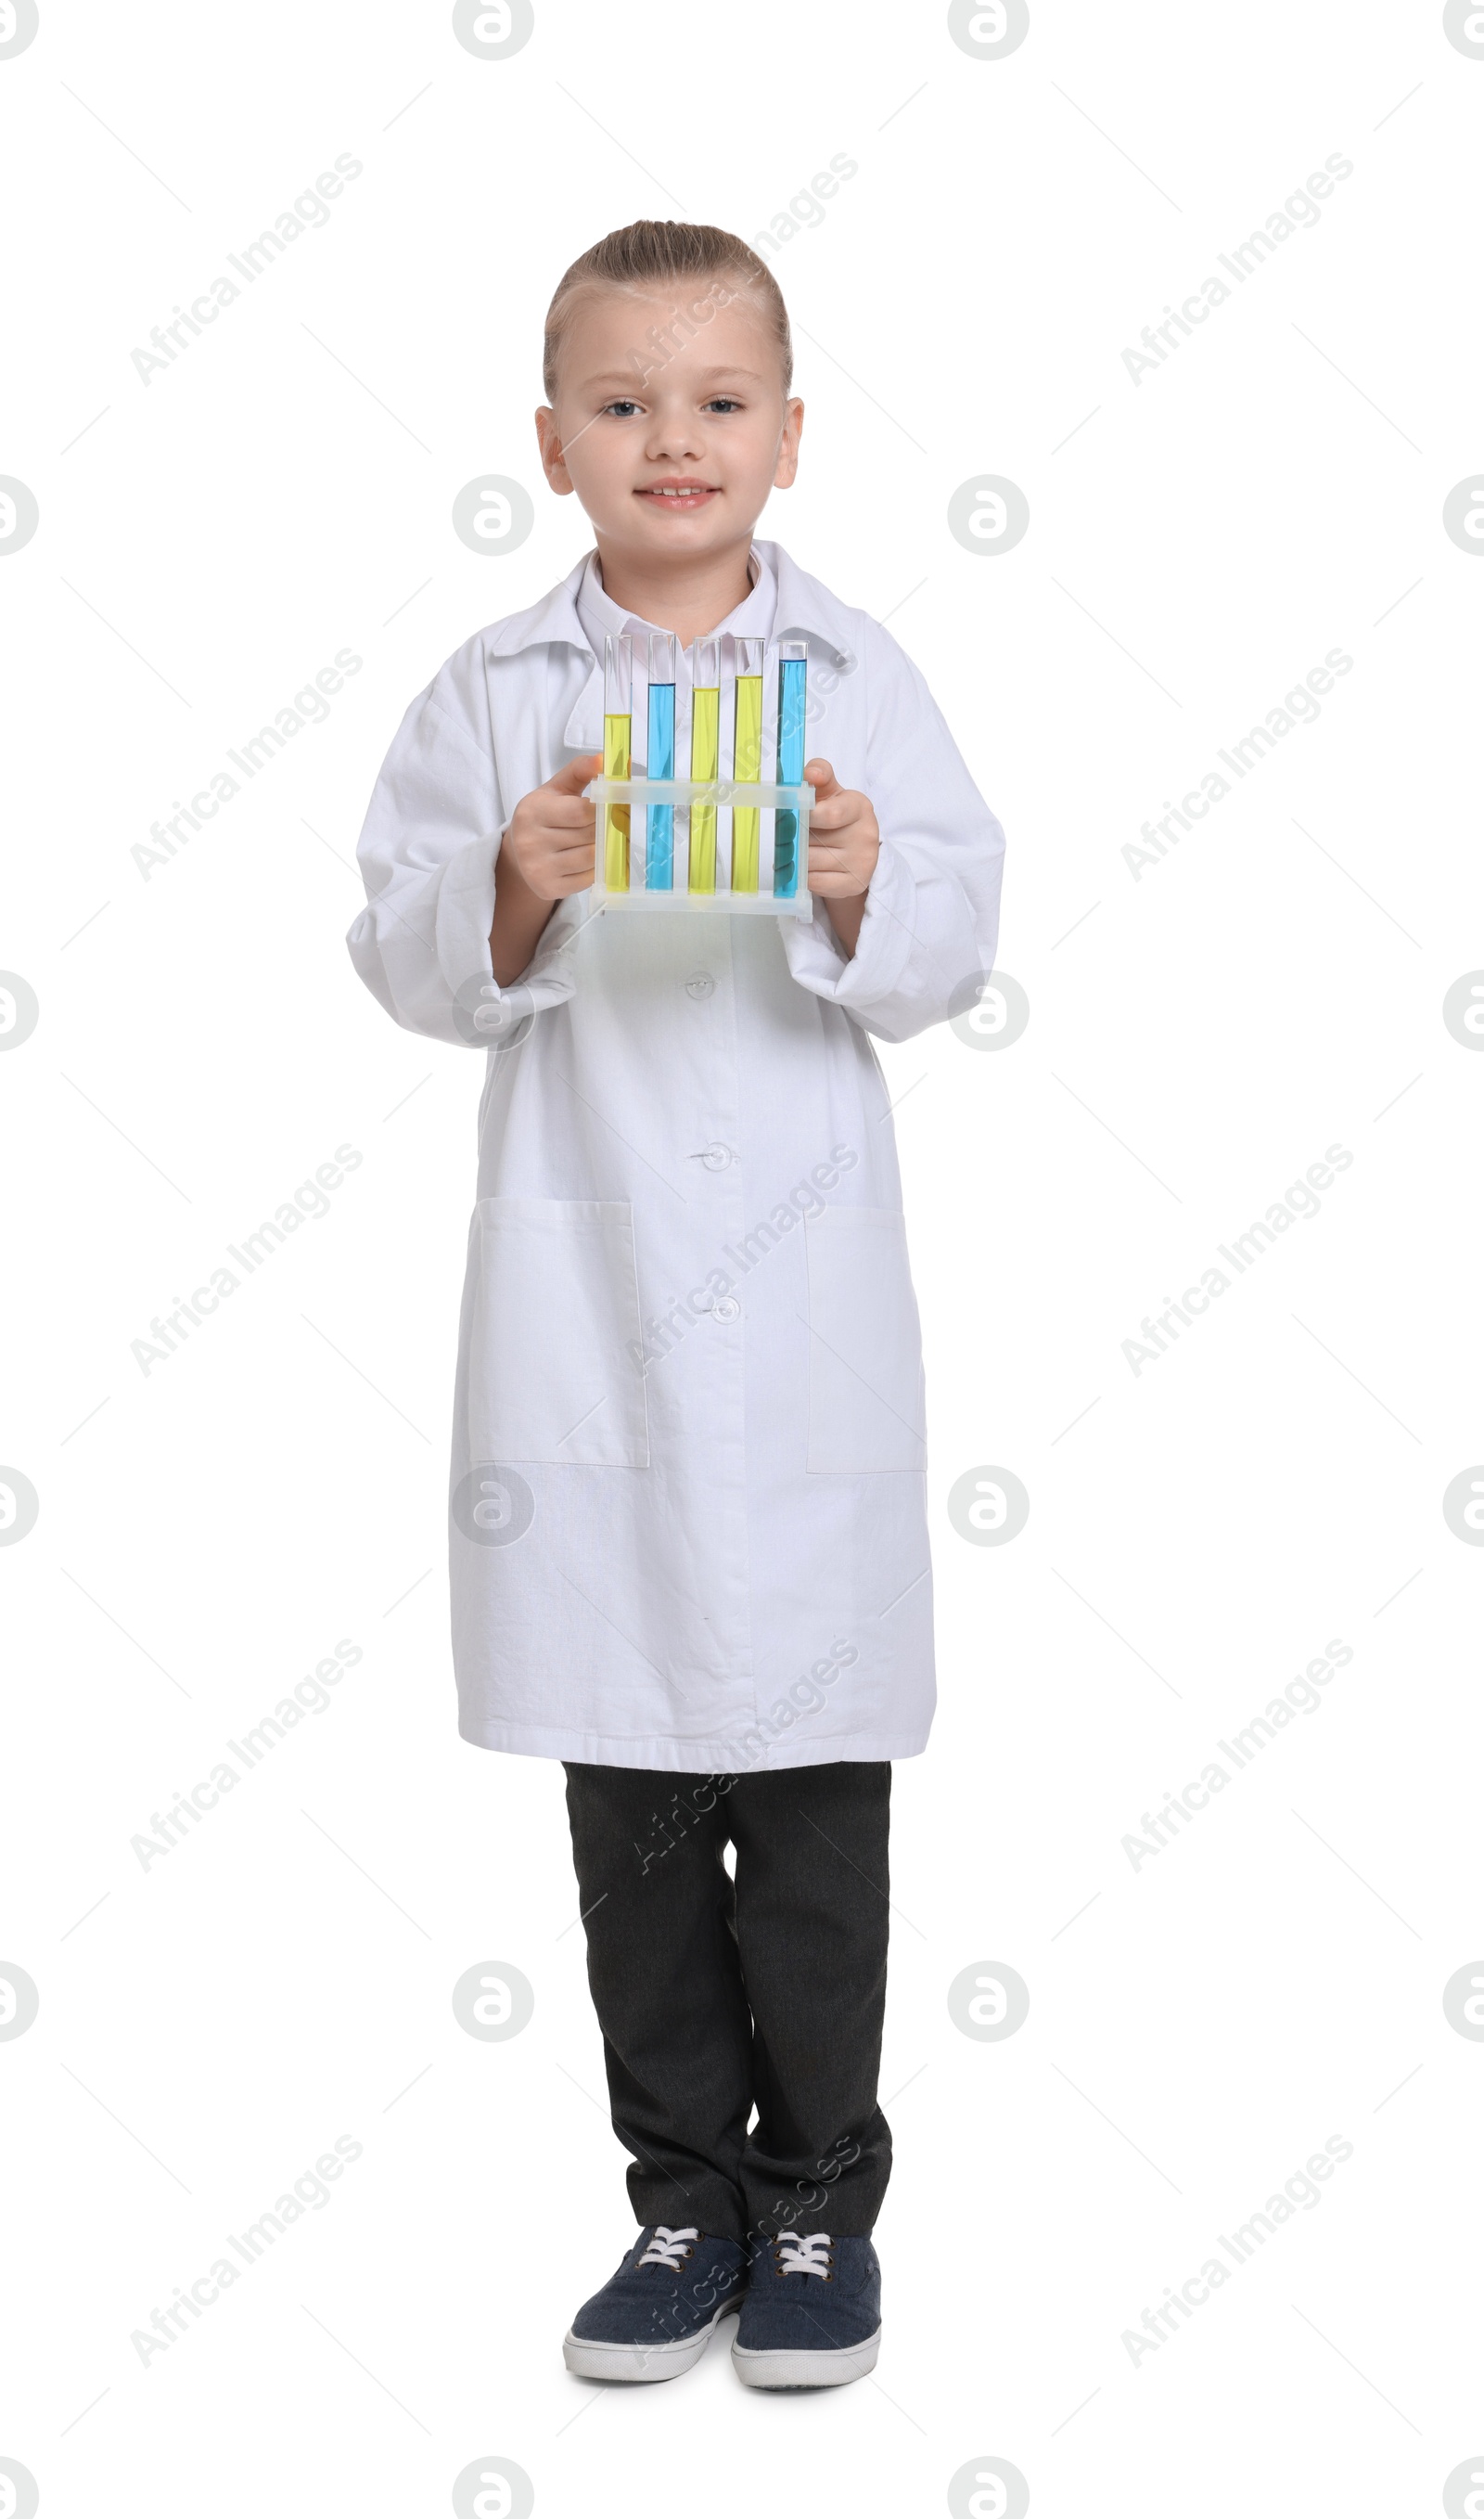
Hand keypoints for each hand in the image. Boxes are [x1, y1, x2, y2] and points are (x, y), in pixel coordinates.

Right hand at [498, 752, 600, 902]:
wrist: (519, 853)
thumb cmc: (544, 816)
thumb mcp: (556, 789)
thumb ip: (580, 770)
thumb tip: (604, 759)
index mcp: (532, 811)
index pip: (580, 811)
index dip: (601, 808)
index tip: (610, 805)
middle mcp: (530, 841)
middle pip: (588, 836)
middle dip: (605, 828)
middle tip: (612, 823)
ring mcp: (538, 868)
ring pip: (591, 858)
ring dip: (603, 849)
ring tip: (601, 839)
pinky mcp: (547, 888)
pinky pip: (587, 879)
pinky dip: (597, 868)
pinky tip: (592, 858)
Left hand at [803, 759, 878, 898]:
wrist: (856, 849)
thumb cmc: (835, 814)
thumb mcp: (829, 790)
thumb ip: (819, 774)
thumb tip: (811, 773)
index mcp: (860, 807)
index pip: (830, 814)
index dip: (805, 816)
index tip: (791, 814)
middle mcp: (866, 835)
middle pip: (813, 841)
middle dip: (793, 839)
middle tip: (783, 836)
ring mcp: (862, 862)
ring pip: (810, 863)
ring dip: (794, 859)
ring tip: (791, 852)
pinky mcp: (854, 884)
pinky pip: (815, 883)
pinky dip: (802, 877)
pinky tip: (802, 869)